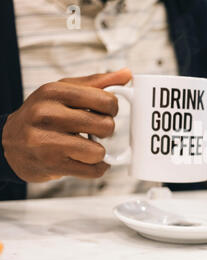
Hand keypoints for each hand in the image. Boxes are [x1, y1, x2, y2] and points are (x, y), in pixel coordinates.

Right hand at [1, 69, 131, 181]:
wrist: (10, 142)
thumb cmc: (44, 114)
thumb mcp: (65, 91)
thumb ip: (97, 83)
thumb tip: (127, 74)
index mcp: (54, 91)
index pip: (105, 100)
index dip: (112, 108)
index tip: (105, 112)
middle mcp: (47, 114)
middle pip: (106, 126)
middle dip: (106, 131)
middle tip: (94, 130)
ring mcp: (47, 141)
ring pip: (99, 151)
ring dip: (99, 152)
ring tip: (86, 146)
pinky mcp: (51, 164)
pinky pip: (92, 170)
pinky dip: (96, 168)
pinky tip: (85, 160)